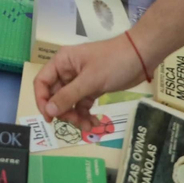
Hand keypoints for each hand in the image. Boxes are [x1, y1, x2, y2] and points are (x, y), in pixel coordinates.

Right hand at [34, 33, 149, 127]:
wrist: (141, 56)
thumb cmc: (113, 62)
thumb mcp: (90, 80)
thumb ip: (68, 96)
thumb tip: (48, 111)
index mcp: (62, 62)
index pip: (42, 82)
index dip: (42, 100)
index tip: (50, 118)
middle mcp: (68, 71)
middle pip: (55, 96)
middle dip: (64, 112)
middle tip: (77, 123)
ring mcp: (81, 80)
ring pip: (69, 103)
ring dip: (76, 117)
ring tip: (89, 126)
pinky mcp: (93, 88)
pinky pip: (83, 104)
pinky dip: (86, 115)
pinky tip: (95, 123)